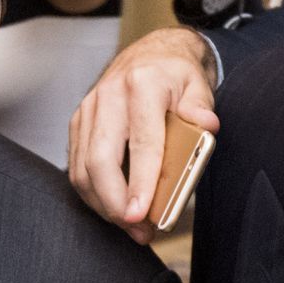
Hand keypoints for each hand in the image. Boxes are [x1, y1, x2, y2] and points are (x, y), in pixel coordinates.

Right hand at [68, 26, 219, 242]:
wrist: (150, 53)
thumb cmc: (175, 76)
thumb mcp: (198, 85)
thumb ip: (201, 108)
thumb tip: (206, 127)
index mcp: (142, 85)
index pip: (141, 142)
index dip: (140, 182)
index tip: (140, 214)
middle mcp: (109, 95)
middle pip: (100, 160)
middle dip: (115, 202)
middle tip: (136, 228)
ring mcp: (89, 109)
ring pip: (83, 168)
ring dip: (104, 204)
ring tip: (131, 226)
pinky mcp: (78, 122)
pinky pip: (77, 166)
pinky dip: (93, 193)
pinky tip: (114, 208)